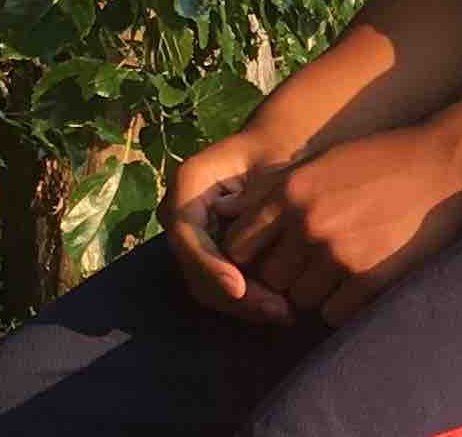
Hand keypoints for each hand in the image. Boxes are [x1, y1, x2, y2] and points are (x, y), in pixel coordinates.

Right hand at [162, 128, 297, 325]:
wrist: (279, 147)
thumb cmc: (280, 152)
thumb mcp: (272, 170)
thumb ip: (257, 204)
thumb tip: (241, 250)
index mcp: (186, 185)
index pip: (187, 238)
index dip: (211, 267)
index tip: (240, 289)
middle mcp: (178, 214)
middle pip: (195, 269)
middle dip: (235, 297)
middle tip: (276, 311)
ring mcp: (190, 237)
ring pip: (206, 285)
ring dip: (243, 305)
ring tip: (283, 313)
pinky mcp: (207, 254)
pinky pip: (219, 285)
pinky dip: (247, 300)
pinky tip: (278, 307)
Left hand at [215, 123, 461, 324]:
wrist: (445, 162)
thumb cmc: (385, 157)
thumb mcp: (325, 160)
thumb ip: (281, 190)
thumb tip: (234, 216)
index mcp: (291, 190)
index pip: (240, 245)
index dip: (253, 256)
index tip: (274, 254)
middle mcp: (307, 221)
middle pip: (270, 278)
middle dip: (286, 277)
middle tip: (311, 268)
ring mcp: (337, 251)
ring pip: (301, 300)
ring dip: (317, 292)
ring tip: (342, 273)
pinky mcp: (369, 276)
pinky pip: (334, 313)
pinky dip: (344, 304)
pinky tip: (362, 283)